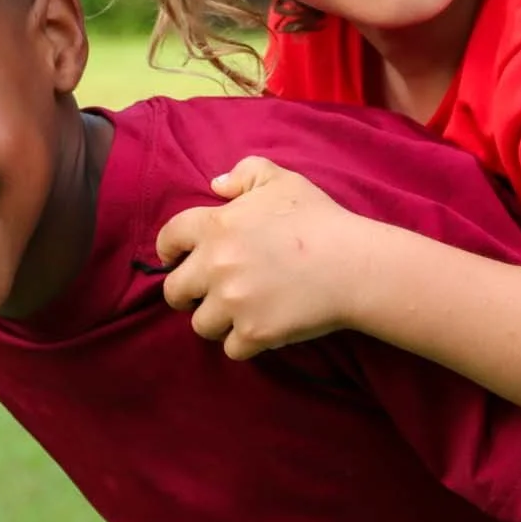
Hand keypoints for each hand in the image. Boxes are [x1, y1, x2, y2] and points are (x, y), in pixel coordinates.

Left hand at [153, 157, 375, 359]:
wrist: (352, 264)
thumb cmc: (318, 219)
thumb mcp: (280, 180)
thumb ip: (244, 173)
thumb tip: (215, 185)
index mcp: (215, 226)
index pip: (168, 238)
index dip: (168, 250)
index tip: (174, 259)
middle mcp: (215, 266)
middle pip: (174, 291)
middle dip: (186, 293)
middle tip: (204, 294)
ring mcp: (233, 303)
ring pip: (200, 325)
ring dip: (215, 320)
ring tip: (235, 313)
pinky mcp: (253, 333)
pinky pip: (230, 348)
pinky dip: (242, 342)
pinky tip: (258, 329)